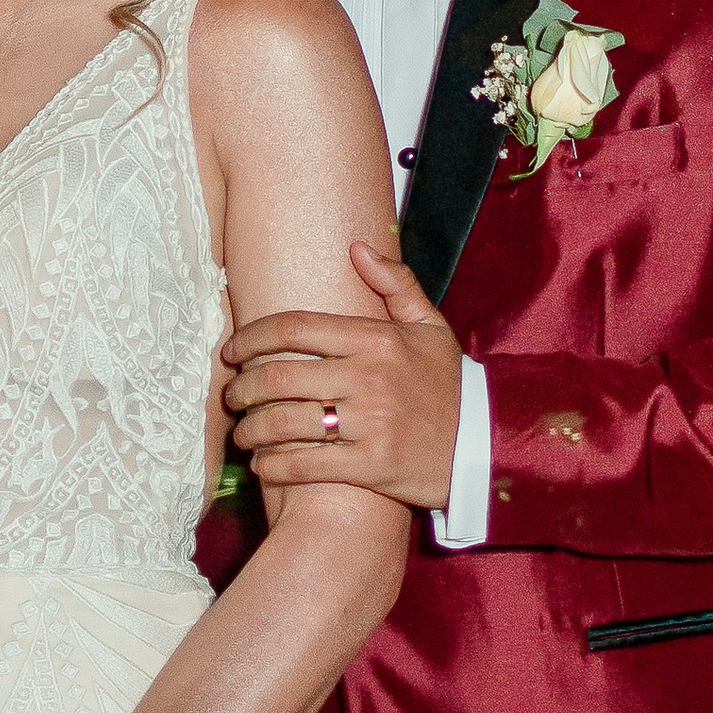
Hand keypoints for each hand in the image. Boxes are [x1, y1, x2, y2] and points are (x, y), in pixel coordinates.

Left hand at [219, 243, 464, 506]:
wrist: (482, 446)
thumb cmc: (447, 384)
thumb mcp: (429, 326)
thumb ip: (395, 283)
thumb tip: (358, 247)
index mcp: (376, 338)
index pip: (296, 328)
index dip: (251, 337)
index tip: (232, 350)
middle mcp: (369, 376)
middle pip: (280, 375)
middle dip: (242, 387)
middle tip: (230, 396)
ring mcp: (370, 422)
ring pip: (285, 422)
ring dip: (251, 430)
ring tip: (242, 433)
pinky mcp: (371, 465)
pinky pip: (306, 465)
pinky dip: (273, 466)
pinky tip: (261, 465)